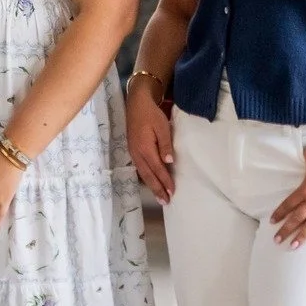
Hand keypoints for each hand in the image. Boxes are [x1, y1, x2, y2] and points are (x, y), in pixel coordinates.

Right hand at [126, 84, 174, 202]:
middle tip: (165, 201)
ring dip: (151, 185)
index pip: (157, 169)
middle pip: (148, 175)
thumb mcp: (162, 127)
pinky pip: (140, 168)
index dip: (165, 181)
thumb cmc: (151, 115)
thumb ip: (165, 144)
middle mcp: (137, 153)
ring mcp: (133, 152)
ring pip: (143, 173)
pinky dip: (146, 178)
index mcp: (145, 148)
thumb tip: (168, 161)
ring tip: (159, 196)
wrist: (136, 104)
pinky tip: (150, 182)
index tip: (172, 192)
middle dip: (157, 189)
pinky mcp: (133, 150)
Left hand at [271, 147, 305, 247]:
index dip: (280, 213)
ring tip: (293, 246)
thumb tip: (301, 153)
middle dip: (285, 230)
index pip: (288, 204)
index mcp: (305, 189)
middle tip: (277, 240)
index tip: (272, 222)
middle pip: (296, 218)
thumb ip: (304, 157)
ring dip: (302, 236)